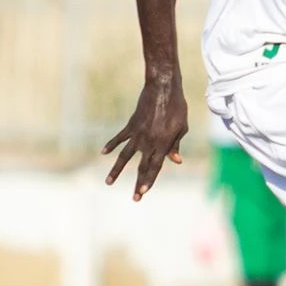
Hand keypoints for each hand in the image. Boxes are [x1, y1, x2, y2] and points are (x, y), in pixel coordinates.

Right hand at [102, 79, 188, 199]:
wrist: (163, 87)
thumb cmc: (177, 107)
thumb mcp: (182, 126)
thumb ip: (176, 145)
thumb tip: (176, 161)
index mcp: (163, 143)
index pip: (155, 166)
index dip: (149, 180)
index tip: (143, 192)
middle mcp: (149, 141)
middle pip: (142, 166)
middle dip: (138, 183)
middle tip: (135, 198)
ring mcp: (138, 133)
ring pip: (125, 156)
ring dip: (116, 170)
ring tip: (108, 183)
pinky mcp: (131, 125)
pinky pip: (119, 138)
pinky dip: (111, 145)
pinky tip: (103, 153)